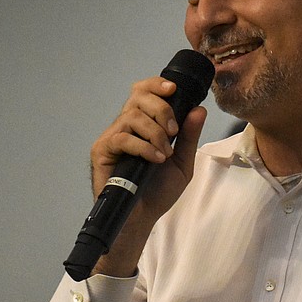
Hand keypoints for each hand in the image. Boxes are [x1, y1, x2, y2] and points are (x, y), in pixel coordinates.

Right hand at [89, 76, 206, 275]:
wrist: (142, 217)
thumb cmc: (159, 191)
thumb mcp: (182, 162)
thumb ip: (188, 136)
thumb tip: (199, 109)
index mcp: (144, 123)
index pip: (144, 91)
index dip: (157, 84)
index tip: (174, 89)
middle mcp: (126, 125)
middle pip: (138, 96)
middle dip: (161, 109)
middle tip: (173, 132)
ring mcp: (113, 137)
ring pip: (131, 115)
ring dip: (154, 132)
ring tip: (164, 153)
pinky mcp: (102, 151)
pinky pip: (122, 138)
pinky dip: (143, 147)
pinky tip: (155, 159)